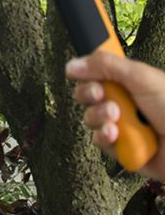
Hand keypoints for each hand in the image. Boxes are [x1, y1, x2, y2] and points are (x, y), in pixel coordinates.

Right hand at [67, 51, 164, 177]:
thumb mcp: (142, 78)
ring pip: (90, 118)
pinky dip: (104, 137)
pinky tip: (115, 135)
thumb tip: (72, 64)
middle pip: (86, 95)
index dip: (86, 75)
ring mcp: (121, 127)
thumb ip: (106, 65)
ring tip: (116, 119)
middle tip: (102, 96)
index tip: (88, 76)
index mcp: (128, 83)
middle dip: (90, 95)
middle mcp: (122, 103)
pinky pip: (99, 141)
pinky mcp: (122, 150)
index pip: (93, 74)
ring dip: (98, 116)